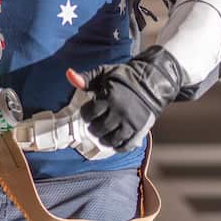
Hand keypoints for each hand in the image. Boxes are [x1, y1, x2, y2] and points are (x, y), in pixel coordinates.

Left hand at [66, 45, 184, 151]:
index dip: (86, 114)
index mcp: (110, 97)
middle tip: (93, 125)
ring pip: (112, 138)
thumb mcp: (103, 73)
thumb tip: (68, 74)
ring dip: (104, 139)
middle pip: (100, 128)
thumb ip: (86, 77)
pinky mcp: (140, 129)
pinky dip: (119, 147)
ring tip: (102, 136)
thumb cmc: (123, 77)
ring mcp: (131, 122)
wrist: (151, 82)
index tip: (87, 113)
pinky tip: (114, 144)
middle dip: (93, 128)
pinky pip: (127, 144)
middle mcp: (120, 111)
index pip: (90, 113)